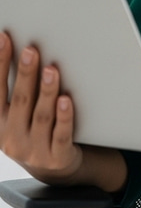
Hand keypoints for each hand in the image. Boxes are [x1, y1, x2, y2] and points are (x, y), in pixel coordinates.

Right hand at [0, 32, 83, 184]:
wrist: (56, 170)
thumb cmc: (37, 132)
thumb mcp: (18, 116)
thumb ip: (18, 89)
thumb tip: (22, 52)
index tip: (4, 38)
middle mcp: (12, 138)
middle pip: (20, 100)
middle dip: (25, 73)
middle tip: (31, 50)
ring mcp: (34, 150)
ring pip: (41, 116)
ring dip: (46, 91)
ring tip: (52, 69)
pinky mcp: (57, 157)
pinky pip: (61, 134)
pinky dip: (64, 116)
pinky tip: (66, 99)